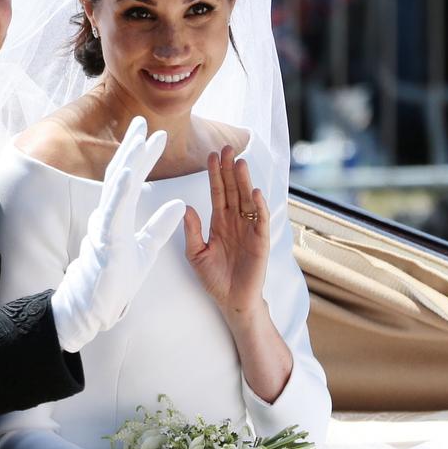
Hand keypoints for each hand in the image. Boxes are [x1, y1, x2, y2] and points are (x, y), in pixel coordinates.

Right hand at [50, 117, 184, 352]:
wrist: (97, 306)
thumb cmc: (116, 279)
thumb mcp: (147, 249)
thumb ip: (161, 226)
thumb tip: (181, 204)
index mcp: (119, 215)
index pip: (132, 179)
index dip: (143, 156)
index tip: (156, 135)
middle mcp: (109, 215)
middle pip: (121, 174)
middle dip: (132, 147)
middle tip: (142, 121)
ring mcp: (105, 225)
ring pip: (116, 187)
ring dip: (127, 161)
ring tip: (138, 138)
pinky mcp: (105, 240)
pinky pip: (113, 211)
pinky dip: (121, 190)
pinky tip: (128, 172)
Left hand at [184, 145, 269, 322]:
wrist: (232, 301)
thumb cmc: (214, 278)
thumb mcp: (196, 254)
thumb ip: (191, 231)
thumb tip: (186, 207)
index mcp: (219, 222)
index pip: (217, 192)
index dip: (215, 174)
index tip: (210, 155)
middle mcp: (235, 221)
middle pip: (233, 190)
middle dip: (229, 169)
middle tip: (227, 147)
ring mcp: (249, 229)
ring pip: (247, 199)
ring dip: (244, 181)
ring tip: (240, 163)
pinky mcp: (261, 241)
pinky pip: (260, 220)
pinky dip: (259, 206)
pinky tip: (255, 192)